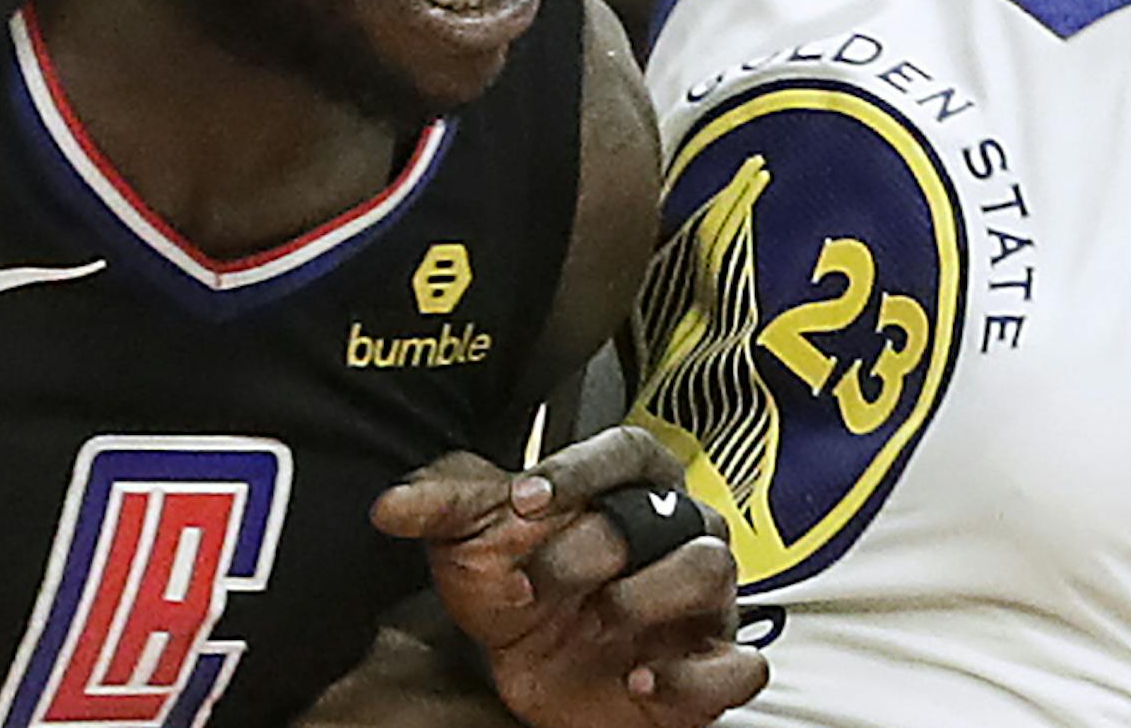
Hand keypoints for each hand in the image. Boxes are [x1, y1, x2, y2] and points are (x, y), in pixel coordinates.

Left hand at [371, 427, 767, 727]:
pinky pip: (740, 666)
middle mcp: (679, 534)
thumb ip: (440, 510)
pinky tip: (639, 679)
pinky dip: (696, 675)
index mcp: (632, 487)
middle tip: (534, 580)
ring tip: (596, 621)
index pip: (630, 451)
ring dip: (651, 594)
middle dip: (594, 542)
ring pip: (712, 569)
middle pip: (663, 513)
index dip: (582, 470)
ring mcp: (702, 603)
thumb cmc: (514, 589)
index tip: (525, 499)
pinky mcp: (711, 669)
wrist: (528, 675)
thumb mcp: (470, 544)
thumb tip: (389, 505)